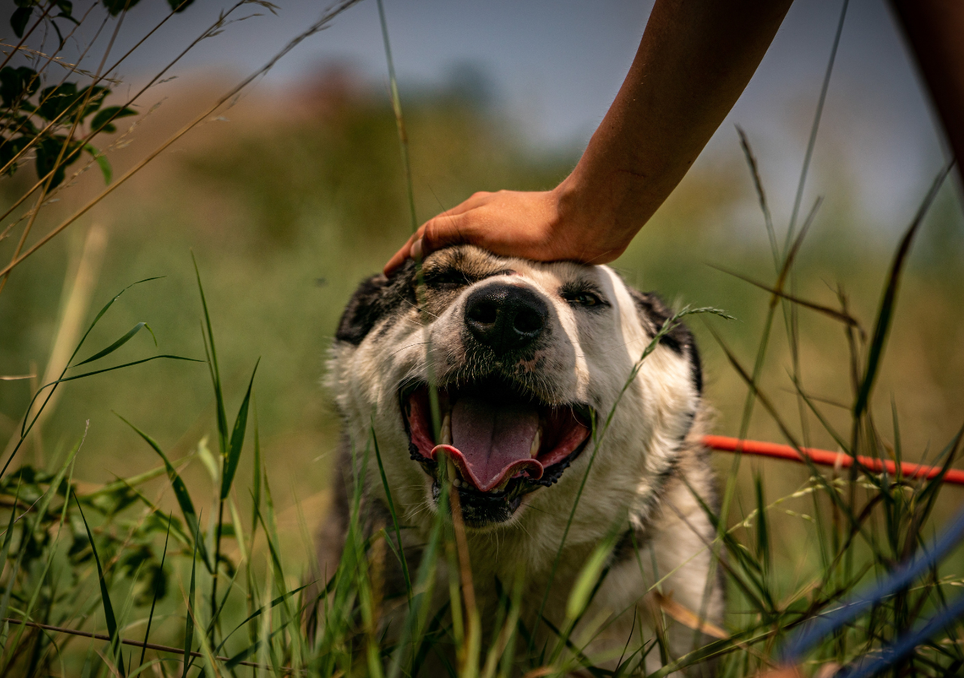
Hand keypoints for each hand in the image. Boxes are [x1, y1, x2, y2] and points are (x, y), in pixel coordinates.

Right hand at [382, 184, 630, 275]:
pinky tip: (478, 286)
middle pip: (446, 240)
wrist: (582, 226)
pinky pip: (490, 261)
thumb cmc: (530, 225)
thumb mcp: (478, 224)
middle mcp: (487, 217)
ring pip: (469, 251)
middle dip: (424, 259)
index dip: (406, 253)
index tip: (387, 273)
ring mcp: (508, 232)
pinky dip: (474, 271)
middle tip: (407, 283)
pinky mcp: (528, 247)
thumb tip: (417, 245)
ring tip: (436, 288)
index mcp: (472, 209)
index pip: (428, 233)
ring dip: (449, 266)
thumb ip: (445, 232)